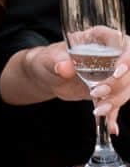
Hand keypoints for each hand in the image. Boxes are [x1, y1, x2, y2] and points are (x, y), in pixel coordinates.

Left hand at [9, 42, 129, 133]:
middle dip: (118, 84)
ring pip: (127, 87)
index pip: (125, 44)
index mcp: (101, 39)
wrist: (46, 75)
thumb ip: (56, 61)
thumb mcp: (48, 59)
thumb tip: (64, 67)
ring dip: (116, 100)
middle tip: (96, 93)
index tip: (118, 71)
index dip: (127, 58)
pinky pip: (117, 102)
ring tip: (98, 110)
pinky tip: (111, 127)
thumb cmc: (47, 60)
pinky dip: (113, 114)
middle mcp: (113, 55)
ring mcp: (113, 73)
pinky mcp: (110, 90)